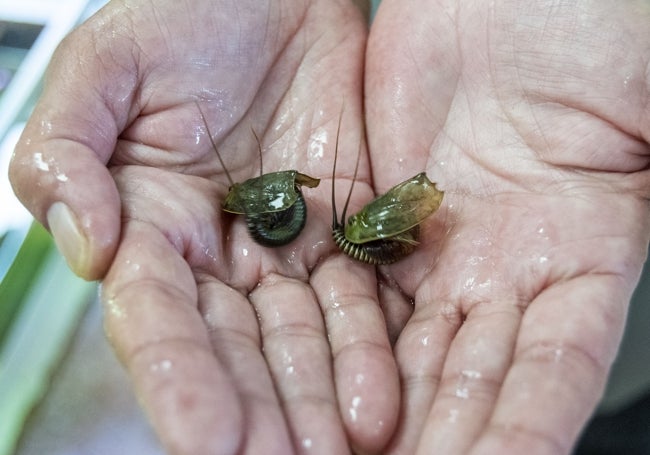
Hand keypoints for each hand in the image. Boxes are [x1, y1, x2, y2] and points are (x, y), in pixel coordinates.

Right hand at [10, 1, 399, 452]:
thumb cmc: (185, 14)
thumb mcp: (107, 65)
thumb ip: (69, 149)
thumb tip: (81, 242)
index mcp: (151, 224)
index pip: (158, 319)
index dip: (179, 378)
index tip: (204, 438)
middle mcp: (219, 254)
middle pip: (235, 348)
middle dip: (256, 411)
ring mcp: (289, 248)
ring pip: (302, 340)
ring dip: (316, 400)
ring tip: (337, 453)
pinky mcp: (350, 232)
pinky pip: (362, 300)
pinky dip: (370, 351)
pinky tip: (379, 400)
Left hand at [365, 1, 649, 452]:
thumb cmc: (595, 35)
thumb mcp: (645, 114)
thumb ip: (646, 179)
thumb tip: (636, 249)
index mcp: (583, 262)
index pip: (551, 376)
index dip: (521, 434)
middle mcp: (503, 272)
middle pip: (465, 380)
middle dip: (435, 441)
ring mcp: (435, 250)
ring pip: (402, 351)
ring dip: (377, 411)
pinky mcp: (376, 219)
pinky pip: (352, 292)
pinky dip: (338, 346)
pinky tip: (320, 392)